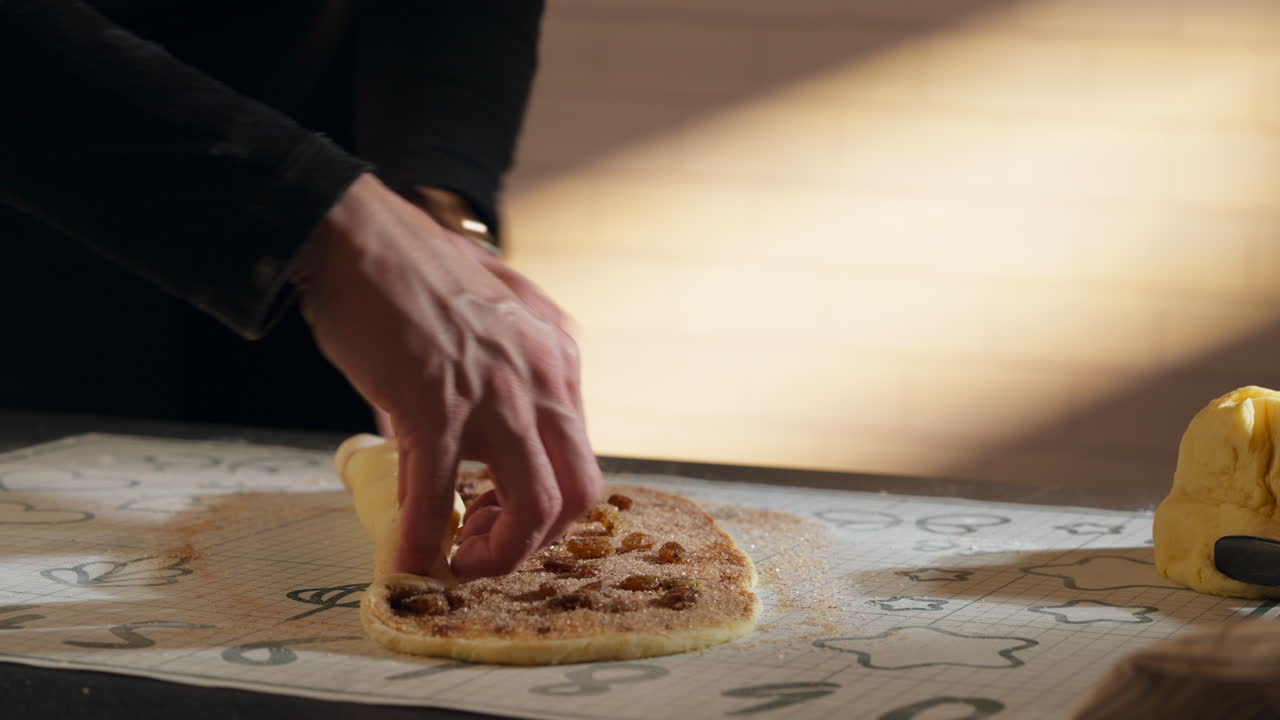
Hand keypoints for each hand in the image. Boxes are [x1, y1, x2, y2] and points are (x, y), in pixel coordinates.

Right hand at [292, 173, 602, 579]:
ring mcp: (498, 393)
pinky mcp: (438, 404)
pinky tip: (404, 564)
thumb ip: (481, 392)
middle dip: (537, 539)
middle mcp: (545, 377)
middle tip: (483, 544)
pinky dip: (421, 545)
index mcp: (558, 358)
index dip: (544, 503)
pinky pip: (438, 496)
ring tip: (455, 560)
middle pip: (581, 492)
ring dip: (497, 554)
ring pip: (537, 507)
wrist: (354, 235)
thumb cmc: (409, 275)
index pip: (580, 456)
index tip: (494, 511)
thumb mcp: (481, 328)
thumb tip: (449, 462)